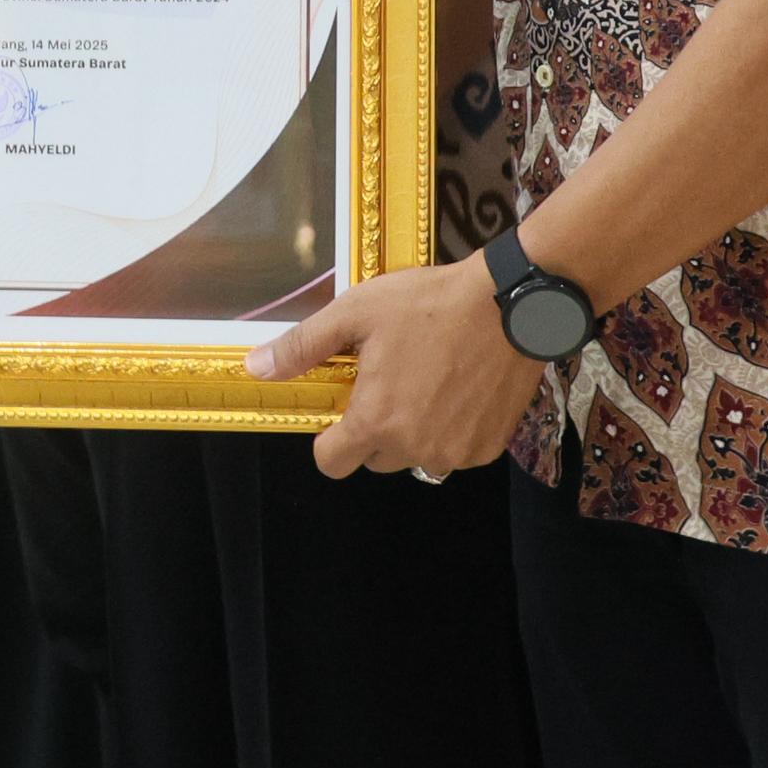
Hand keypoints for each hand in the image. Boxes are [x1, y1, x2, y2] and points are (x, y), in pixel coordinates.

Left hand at [243, 256, 542, 479]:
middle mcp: (415, 448)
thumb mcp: (355, 313)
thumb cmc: (430, 304)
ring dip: (414, 429)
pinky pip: (455, 449)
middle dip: (374, 426)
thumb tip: (255, 368)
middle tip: (391, 378)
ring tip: (427, 378)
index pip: (332, 463)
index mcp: (376, 421)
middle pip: (375, 457)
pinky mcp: (489, 448)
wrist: (511, 304)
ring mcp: (456, 452)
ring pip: (416, 454)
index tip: (342, 410)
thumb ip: (302, 347)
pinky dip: (451, 428)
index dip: (330, 439)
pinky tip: (458, 387)